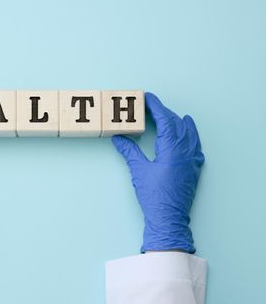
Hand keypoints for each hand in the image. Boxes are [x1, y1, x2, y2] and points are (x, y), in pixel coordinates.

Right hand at [112, 92, 203, 252]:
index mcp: (172, 149)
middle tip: (151, 106)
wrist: (169, 218)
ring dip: (178, 122)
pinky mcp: (194, 169)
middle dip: (164, 112)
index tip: (147, 97)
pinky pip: (195, 145)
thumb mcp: (139, 171)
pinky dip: (190, 136)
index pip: (165, 120)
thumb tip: (119, 139)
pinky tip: (187, 136)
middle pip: (177, 124)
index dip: (156, 106)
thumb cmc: (155, 196)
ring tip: (171, 115)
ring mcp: (192, 160)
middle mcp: (185, 151)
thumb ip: (129, 152)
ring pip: (188, 133)